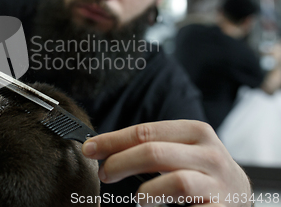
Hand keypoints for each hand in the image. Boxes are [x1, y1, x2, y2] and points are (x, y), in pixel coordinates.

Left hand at [82, 120, 250, 206]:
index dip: (113, 140)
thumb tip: (103, 149)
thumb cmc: (200, 171)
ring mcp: (219, 183)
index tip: (90, 148)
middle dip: (120, 163)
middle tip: (104, 174)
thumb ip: (150, 146)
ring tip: (138, 199)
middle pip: (154, 152)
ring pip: (175, 182)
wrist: (239, 196)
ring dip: (146, 192)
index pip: (145, 132)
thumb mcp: (180, 150)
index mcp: (195, 131)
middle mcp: (210, 153)